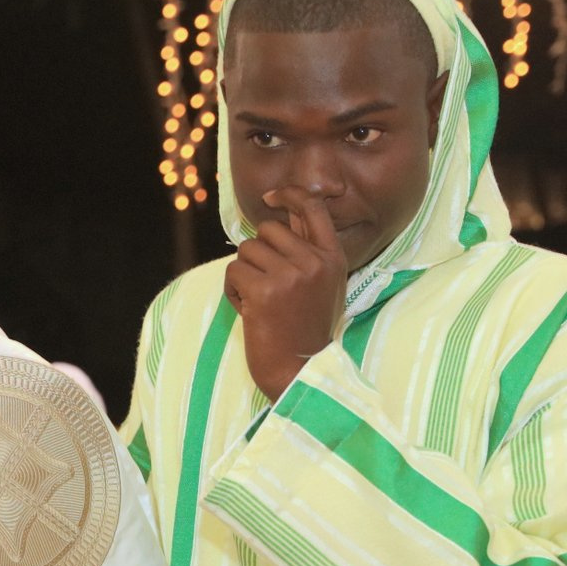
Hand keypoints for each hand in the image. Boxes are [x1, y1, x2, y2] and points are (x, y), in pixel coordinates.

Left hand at [223, 186, 348, 401]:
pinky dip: (233, 292)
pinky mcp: (264, 290)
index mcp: (333, 259)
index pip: (312, 209)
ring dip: (244, 275)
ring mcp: (290, 275)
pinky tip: (250, 312)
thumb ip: (308, 251)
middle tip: (266, 286)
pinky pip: (233, 272)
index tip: (269, 197)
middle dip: (257, 255)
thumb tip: (283, 214)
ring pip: (246, 250)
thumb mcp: (322, 286)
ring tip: (260, 302)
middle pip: (268, 229)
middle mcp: (315, 262)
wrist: (300, 370)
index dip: (289, 195)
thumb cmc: (305, 330)